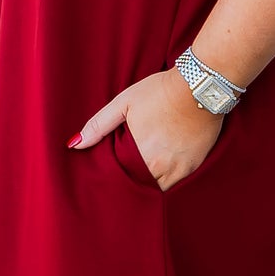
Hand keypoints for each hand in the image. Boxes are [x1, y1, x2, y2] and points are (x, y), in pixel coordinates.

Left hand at [70, 69, 222, 190]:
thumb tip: (75, 144)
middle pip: (138, 186)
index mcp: (137, 152)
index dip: (114, 178)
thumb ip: (99, 125)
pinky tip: (161, 168)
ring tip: (143, 171)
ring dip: (149, 183)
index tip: (111, 174)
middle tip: (125, 174)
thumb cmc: (159, 91)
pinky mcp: (193, 166)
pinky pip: (176, 184)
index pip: (120, 178)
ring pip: (157, 188)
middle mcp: (157, 165)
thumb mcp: (124, 102)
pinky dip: (166, 181)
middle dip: (131, 183)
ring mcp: (177, 168)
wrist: (198, 86)